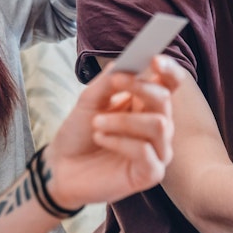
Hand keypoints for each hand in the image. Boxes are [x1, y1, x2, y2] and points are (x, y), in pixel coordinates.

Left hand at [44, 56, 180, 210]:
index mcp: (147, 104)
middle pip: (165, 98)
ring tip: (97, 123)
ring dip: (124, 119)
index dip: (169, 69)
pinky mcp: (151, 173)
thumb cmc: (79, 134)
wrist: (61, 168)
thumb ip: (108, 82)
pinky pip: (145, 150)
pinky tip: (100, 138)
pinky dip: (119, 141)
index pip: (170, 83)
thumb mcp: (89, 101)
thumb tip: (124, 63)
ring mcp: (158, 151)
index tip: (154, 59)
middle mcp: (158, 126)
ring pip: (159, 124)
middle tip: (113, 82)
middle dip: (139, 87)